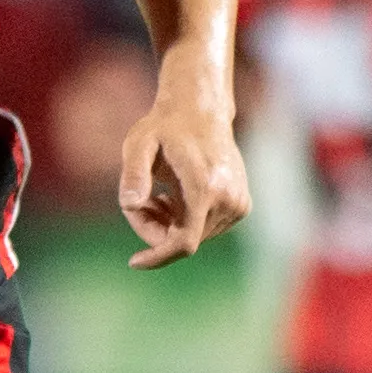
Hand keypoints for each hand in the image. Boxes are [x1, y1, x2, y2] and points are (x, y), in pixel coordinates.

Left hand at [118, 56, 248, 268]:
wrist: (202, 110)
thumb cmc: (165, 127)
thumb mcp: (138, 144)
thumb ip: (133, 175)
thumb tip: (129, 205)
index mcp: (206, 187)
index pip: (184, 242)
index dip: (158, 257)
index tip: (134, 262)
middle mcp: (229, 199)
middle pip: (184, 239)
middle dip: (155, 229)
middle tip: (139, 201)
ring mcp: (239, 204)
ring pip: (194, 236)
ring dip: (169, 224)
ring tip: (157, 193)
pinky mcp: (241, 206)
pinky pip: (205, 229)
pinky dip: (184, 220)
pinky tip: (174, 195)